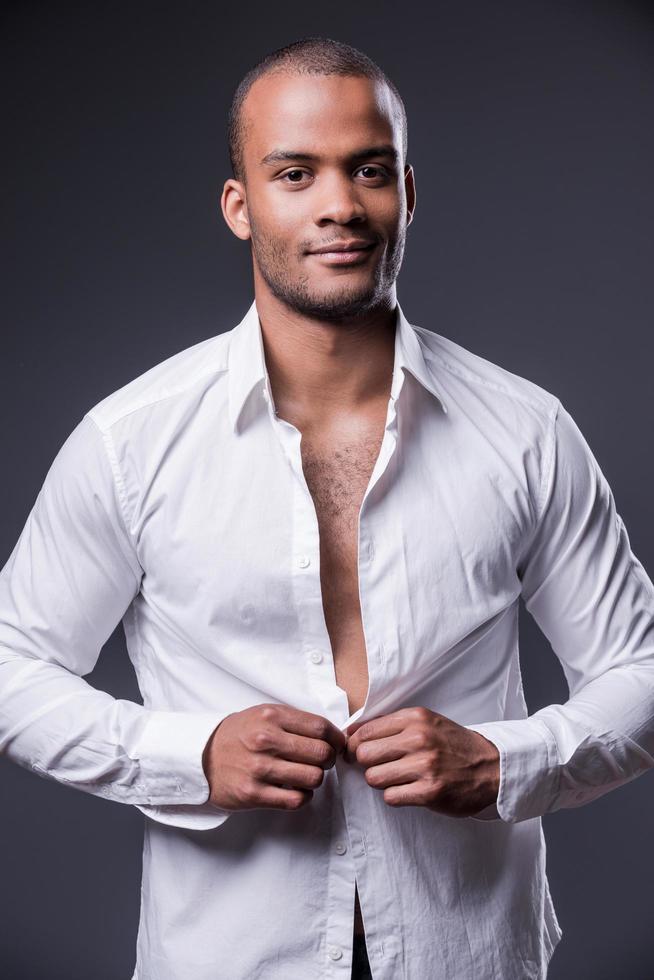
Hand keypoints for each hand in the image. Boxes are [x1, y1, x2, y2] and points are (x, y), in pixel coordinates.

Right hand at [202, 703, 346, 811]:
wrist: (200, 756)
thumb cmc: (238, 735)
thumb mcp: (263, 714)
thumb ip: (294, 721)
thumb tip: (330, 734)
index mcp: (271, 717)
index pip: (320, 727)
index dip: (336, 738)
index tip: (337, 744)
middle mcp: (266, 741)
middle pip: (321, 753)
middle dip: (328, 759)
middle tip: (322, 761)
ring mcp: (259, 768)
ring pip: (313, 778)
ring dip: (315, 779)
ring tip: (306, 775)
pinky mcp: (253, 793)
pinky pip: (296, 800)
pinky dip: (302, 797)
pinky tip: (295, 790)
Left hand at [344, 706, 499, 817]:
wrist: (490, 767)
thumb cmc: (452, 744)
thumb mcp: (425, 722)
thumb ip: (391, 724)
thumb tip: (351, 732)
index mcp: (415, 718)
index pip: (365, 731)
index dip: (354, 745)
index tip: (356, 752)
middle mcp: (419, 739)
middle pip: (364, 754)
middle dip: (366, 764)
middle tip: (378, 766)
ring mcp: (425, 766)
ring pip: (374, 777)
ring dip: (381, 781)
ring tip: (397, 778)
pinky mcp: (430, 791)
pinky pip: (391, 797)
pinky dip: (395, 796)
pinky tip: (409, 790)